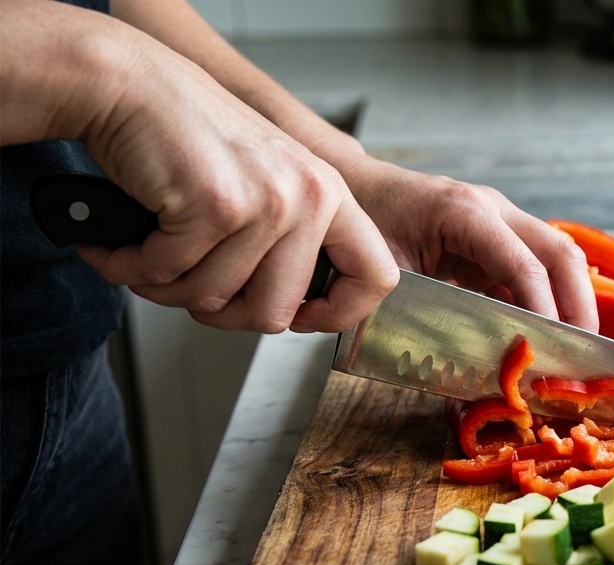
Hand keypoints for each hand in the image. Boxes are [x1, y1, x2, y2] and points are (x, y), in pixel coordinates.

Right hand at [72, 22, 398, 332]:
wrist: (128, 84)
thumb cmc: (187, 136)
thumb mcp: (267, 182)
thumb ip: (292, 239)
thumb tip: (294, 310)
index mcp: (329, 194)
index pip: (376, 278)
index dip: (337, 314)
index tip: (299, 317)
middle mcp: (309, 196)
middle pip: (276, 313)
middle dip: (222, 312)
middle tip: (190, 285)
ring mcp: (267, 201)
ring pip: (216, 299)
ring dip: (169, 289)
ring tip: (152, 253)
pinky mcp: (217, 206)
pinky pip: (170, 275)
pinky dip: (133, 267)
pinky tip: (123, 246)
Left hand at [334, 157, 599, 332]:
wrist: (351, 190)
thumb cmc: (361, 227)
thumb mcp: (385, 272)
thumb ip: (422, 313)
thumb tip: (465, 364)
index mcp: (465, 212)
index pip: (524, 265)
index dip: (544, 310)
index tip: (552, 350)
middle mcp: (494, 209)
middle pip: (560, 253)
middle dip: (578, 304)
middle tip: (583, 352)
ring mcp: (501, 220)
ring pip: (559, 258)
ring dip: (573, 301)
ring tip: (576, 348)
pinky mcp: (499, 239)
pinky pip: (539, 268)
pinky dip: (551, 300)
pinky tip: (549, 334)